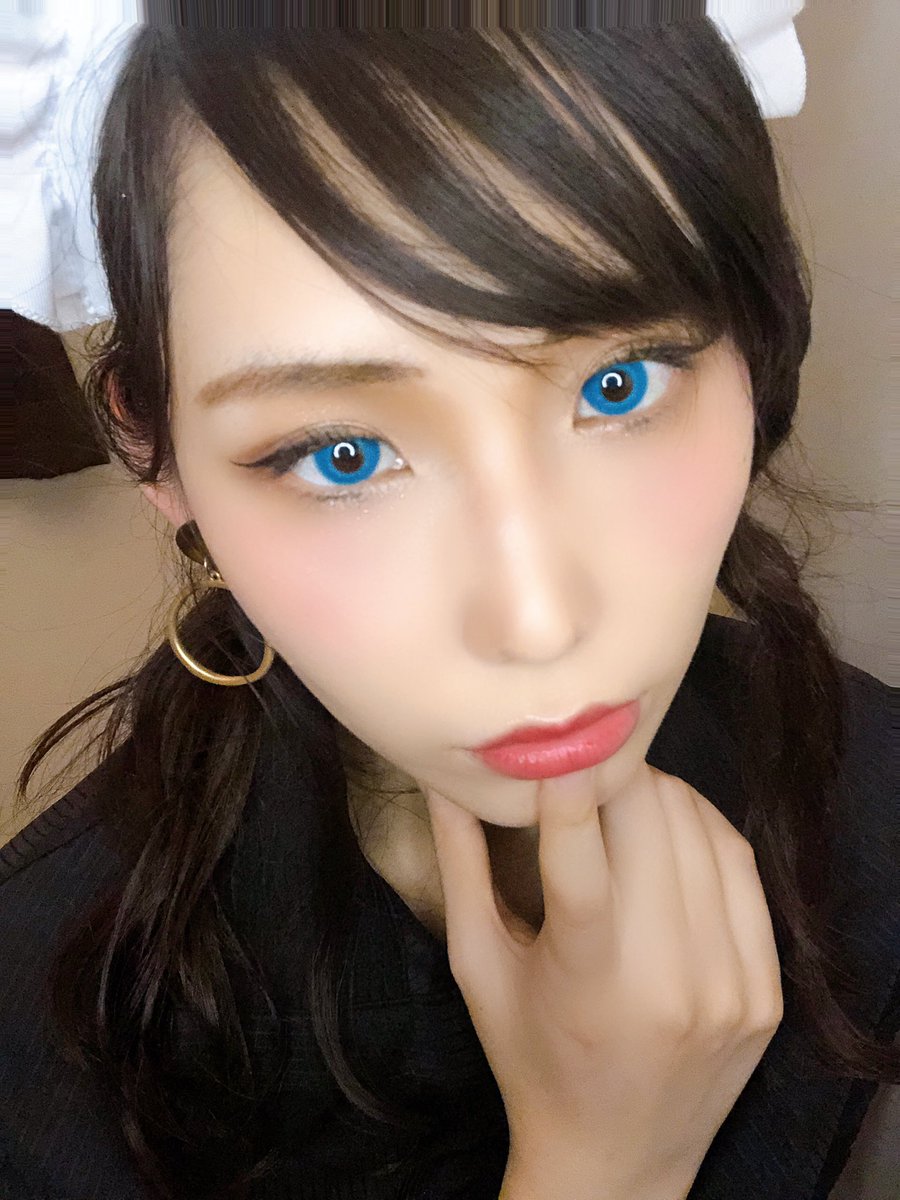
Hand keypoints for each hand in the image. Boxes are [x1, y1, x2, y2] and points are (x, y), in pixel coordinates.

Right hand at [422, 762, 782, 1199]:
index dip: (570, 792)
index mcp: (586, 983)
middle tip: (587, 767)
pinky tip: (674, 824)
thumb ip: (461, 868)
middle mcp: (669, 985)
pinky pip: (741, 870)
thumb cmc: (529, 1058)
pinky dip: (705, 829)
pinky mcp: (765, 993)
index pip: (580, 866)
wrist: (617, 1159)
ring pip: (701, 833)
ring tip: (625, 792)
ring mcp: (728, 989)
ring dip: (660, 796)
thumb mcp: (479, 969)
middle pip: (652, 829)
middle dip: (616, 779)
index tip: (558, 739)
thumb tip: (444, 780)